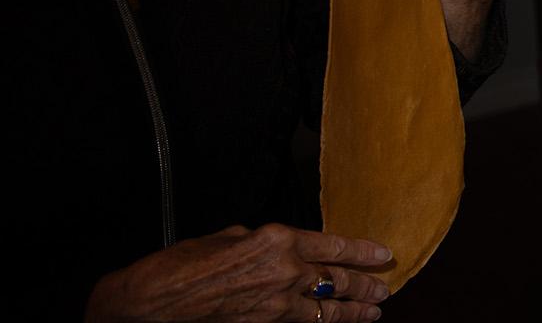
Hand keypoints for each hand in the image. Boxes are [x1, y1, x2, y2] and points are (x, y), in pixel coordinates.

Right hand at [85, 224, 390, 322]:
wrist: (151, 304)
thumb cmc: (180, 265)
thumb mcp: (227, 236)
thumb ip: (260, 240)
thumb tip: (277, 248)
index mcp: (276, 240)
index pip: (333, 245)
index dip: (362, 252)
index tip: (383, 255)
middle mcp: (283, 271)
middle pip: (337, 279)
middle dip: (365, 285)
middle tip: (384, 288)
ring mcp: (275, 304)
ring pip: (326, 309)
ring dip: (353, 311)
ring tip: (374, 312)